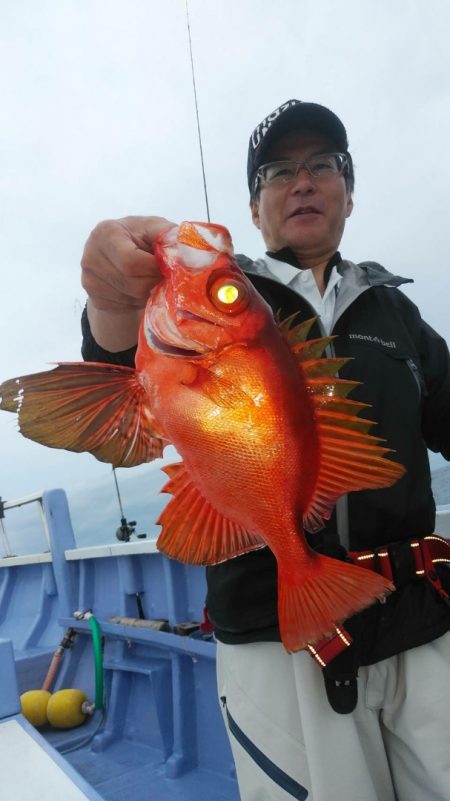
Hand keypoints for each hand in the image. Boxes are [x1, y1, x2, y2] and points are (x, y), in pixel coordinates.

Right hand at [81, 215, 174, 350]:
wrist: (115, 254)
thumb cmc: (139, 237)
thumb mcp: (153, 227)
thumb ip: (167, 234)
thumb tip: (185, 247)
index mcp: (105, 233)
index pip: (131, 262)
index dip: (155, 269)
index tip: (169, 268)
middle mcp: (91, 258)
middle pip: (132, 284)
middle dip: (155, 283)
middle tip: (166, 277)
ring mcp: (90, 282)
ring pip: (131, 299)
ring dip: (149, 293)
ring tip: (153, 280)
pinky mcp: (96, 300)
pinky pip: (125, 308)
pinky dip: (139, 301)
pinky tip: (140, 289)